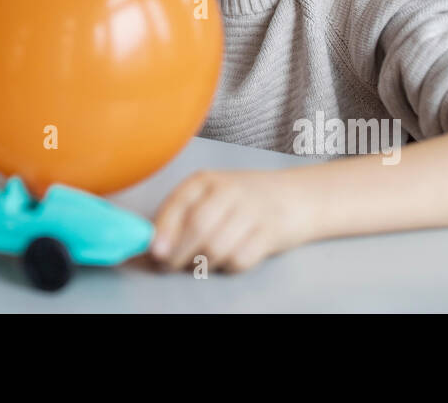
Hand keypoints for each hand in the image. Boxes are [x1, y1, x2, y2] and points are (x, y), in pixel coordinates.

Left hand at [148, 169, 313, 272]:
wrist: (295, 196)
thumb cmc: (240, 200)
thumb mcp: (209, 197)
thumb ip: (180, 217)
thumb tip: (151, 246)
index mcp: (206, 180)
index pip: (178, 204)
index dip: (162, 231)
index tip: (153, 252)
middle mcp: (230, 190)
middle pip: (197, 227)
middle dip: (178, 254)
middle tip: (170, 266)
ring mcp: (253, 210)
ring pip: (217, 247)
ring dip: (203, 263)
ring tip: (200, 262)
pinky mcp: (271, 233)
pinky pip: (240, 260)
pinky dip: (229, 266)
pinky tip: (229, 259)